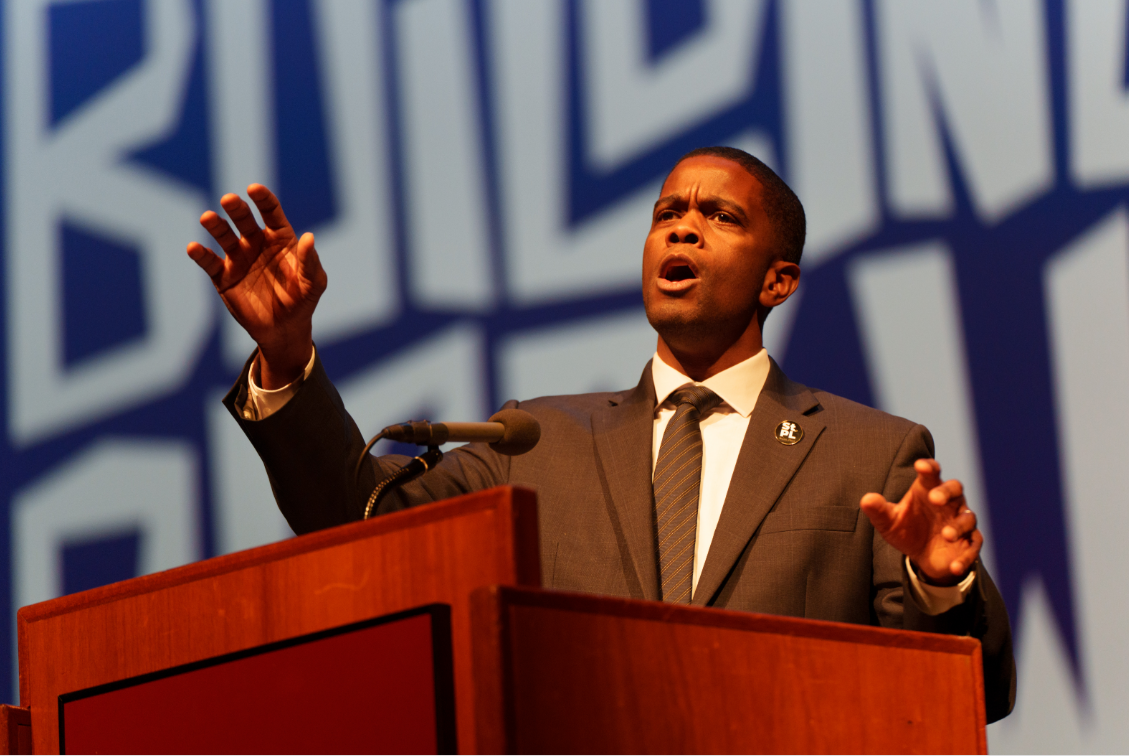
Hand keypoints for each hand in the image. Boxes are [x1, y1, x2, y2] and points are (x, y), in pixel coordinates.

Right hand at [186, 185, 325, 387]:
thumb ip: (310, 261)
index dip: (263, 199)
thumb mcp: (313, 283)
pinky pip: (209, 262)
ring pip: (224, 236)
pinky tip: (194, 247)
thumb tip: (309, 237)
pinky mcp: (222, 276)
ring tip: (207, 217)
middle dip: (236, 208)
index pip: (271, 212)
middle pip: (244, 220)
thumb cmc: (302, 302)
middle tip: (229, 200)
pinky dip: (200, 254)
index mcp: (279, 238)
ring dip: (215, 226)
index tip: (254, 189)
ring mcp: (238, 258)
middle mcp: (256, 243)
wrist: (283, 330)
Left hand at [859, 459, 981, 585]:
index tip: (921, 465)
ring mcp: (961, 521)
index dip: (929, 467)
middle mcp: (949, 502)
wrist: (922, 557)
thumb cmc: (906, 530)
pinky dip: (965, 556)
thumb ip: (879, 510)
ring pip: (968, 517)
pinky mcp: (969, 542)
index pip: (931, 473)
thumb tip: (866, 499)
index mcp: (928, 489)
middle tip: (935, 499)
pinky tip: (954, 566)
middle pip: (955, 488)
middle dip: (946, 492)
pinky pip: (974, 545)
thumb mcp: (889, 521)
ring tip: (946, 535)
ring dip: (958, 525)